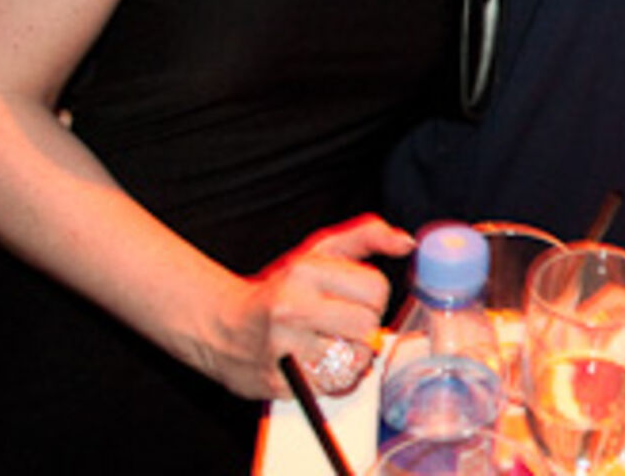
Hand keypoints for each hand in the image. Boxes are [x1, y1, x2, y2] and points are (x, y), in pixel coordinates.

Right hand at [200, 214, 413, 399]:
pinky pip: (334, 387)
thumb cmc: (276, 289)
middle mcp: (292, 307)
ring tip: (332, 344)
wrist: (220, 324)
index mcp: (305, 271)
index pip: (375, 288)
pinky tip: (319, 364)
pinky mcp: (279, 383)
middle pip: (367, 326)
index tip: (357, 299)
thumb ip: (365, 237)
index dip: (374, 297)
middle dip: (363, 327)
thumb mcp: (317, 252)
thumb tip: (405, 242)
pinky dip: (335, 379)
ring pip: (354, 360)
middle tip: (344, 324)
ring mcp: (283, 347)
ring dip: (352, 356)